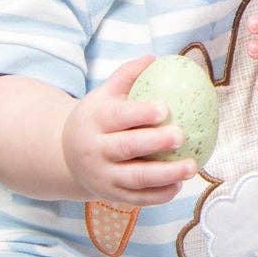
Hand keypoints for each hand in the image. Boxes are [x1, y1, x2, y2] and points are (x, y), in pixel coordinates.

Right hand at [60, 56, 194, 205]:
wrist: (65, 155)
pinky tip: (180, 185)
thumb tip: (155, 57)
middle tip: (181, 136)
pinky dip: (159, 195)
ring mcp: (103, 175)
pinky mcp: (110, 195)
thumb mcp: (103, 94)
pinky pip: (137, 198)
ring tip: (192, 166)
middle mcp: (96, 150)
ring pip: (135, 178)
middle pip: (126, 148)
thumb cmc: (97, 117)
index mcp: (95, 121)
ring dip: (165, 175)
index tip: (164, 109)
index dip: (140, 113)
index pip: (118, 117)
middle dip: (154, 143)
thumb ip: (128, 75)